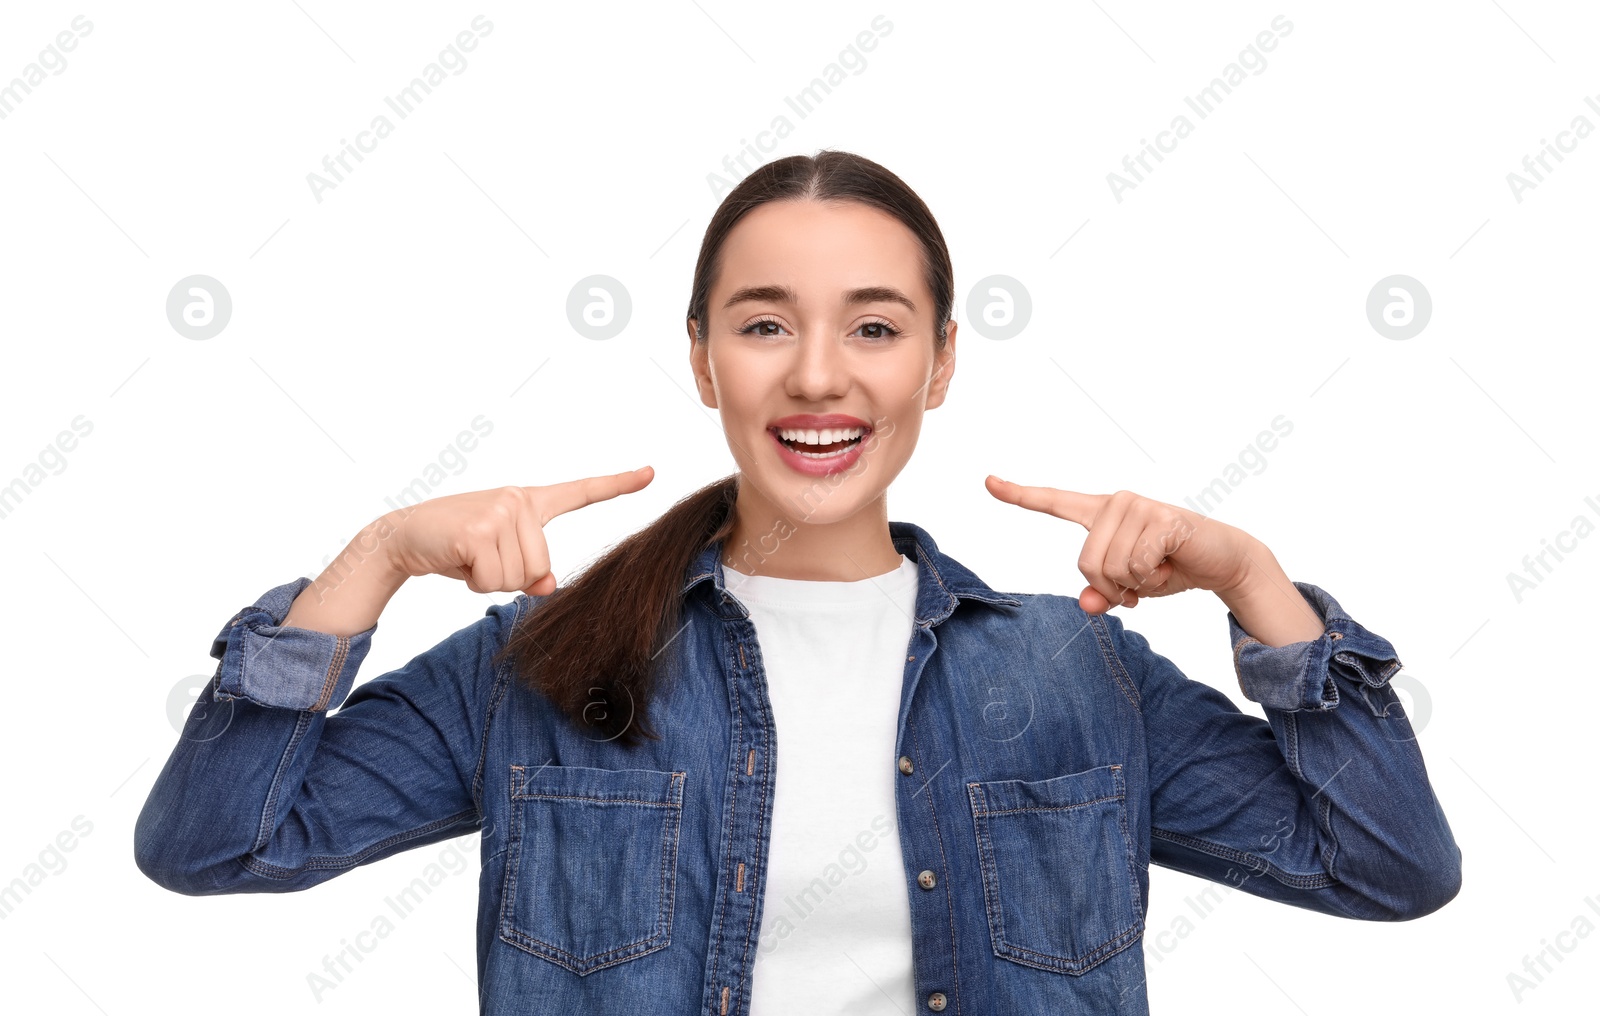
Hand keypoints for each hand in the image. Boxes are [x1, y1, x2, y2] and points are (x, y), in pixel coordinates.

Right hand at [381, 466, 653, 595]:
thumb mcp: (499, 558)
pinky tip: (457, 559)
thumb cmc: (454, 548)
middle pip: (541, 567)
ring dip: (489, 579)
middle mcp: (518, 501)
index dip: (618, 485)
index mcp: (529, 502)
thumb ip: (530, 570)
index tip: (651, 474)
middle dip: (508, 577)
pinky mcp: (478, 531)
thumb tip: (548, 586)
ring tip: (467, 556)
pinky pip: (493, 578)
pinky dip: (473, 581)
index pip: (581, 492)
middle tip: (479, 558)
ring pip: (519, 577)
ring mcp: (499, 511)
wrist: (403, 537)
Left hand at [984, 476, 1260, 614]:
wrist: (1221, 561)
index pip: (1054, 502)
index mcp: (1100, 514)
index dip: (1019, 494)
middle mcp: (1115, 502)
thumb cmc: (1169, 568)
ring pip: (1112, 567)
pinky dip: (1153, 577)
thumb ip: (1102, 595)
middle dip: (1114, 587)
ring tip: (1157, 570)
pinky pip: (1137, 564)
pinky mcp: (1161, 517)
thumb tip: (1089, 604)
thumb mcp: (1128, 588)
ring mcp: (1138, 505)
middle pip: (1087, 563)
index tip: (988, 481)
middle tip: (1139, 583)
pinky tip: (1170, 564)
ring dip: (1137, 583)